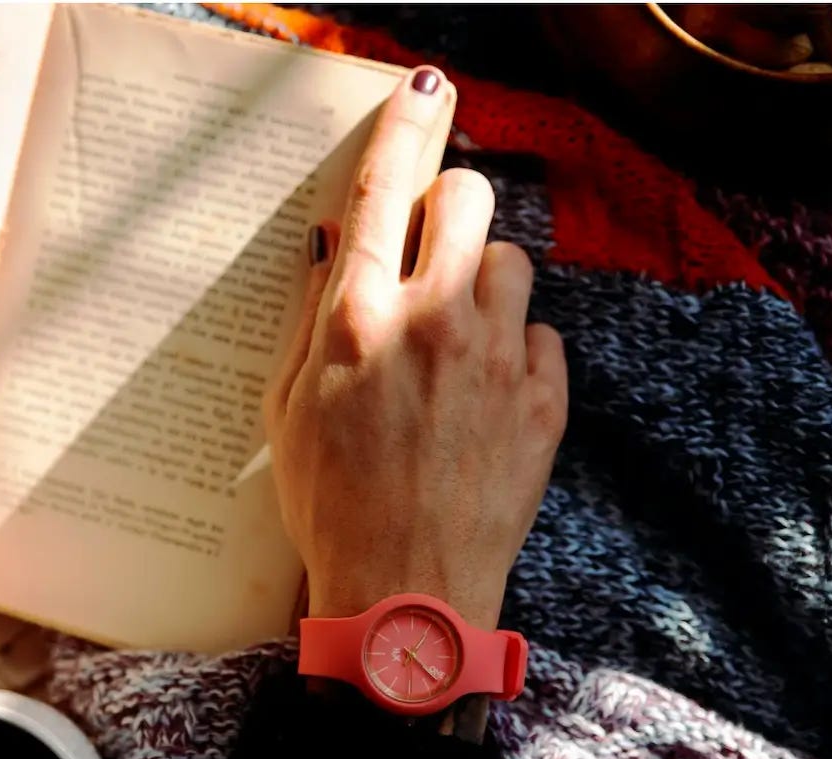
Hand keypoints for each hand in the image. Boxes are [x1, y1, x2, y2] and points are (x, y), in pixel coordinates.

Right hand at [263, 66, 567, 629]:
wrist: (405, 598)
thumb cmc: (330, 509)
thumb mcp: (287, 411)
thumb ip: (313, 316)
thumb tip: (339, 244)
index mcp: (358, 321)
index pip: (386, 186)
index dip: (406, 122)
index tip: (424, 87)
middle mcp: (433, 324)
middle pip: (468, 198)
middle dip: (448, 206)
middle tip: (427, 248)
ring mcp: (497, 362)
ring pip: (510, 262)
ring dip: (481, 282)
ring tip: (454, 340)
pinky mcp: (545, 404)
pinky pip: (541, 335)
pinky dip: (515, 350)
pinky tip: (483, 396)